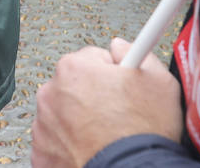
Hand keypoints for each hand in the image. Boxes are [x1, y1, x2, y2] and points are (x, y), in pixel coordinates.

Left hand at [32, 39, 181, 166]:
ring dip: (79, 120)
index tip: (122, 87)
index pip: (93, 59)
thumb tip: (121, 46)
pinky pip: (56, 141)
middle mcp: (51, 93)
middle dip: (93, 96)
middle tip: (116, 114)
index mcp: (74, 68)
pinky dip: (70, 145)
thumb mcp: (158, 80)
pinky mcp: (42, 154)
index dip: (113, 73)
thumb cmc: (144, 131)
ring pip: (64, 114)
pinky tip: (92, 149)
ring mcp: (43, 125)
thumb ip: (136, 51)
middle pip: (75, 85)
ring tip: (106, 135)